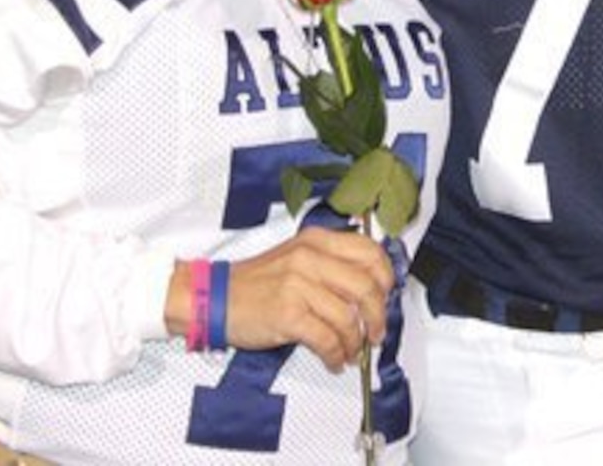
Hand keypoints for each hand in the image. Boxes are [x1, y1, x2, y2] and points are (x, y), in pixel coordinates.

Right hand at [168, 229, 393, 371]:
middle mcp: (310, 258)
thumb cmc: (258, 282)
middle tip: (376, 333)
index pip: (369, 252)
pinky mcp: (287, 314)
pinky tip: (333, 360)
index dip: (386, 278)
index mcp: (317, 241)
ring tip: (351, 352)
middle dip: (378, 316)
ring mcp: (298, 285)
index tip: (386, 296)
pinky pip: (326, 339)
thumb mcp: (298, 256)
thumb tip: (370, 287)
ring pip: (348, 317)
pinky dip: (335, 354)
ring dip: (355, 342)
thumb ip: (332, 263)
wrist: (216, 297)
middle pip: (366, 287)